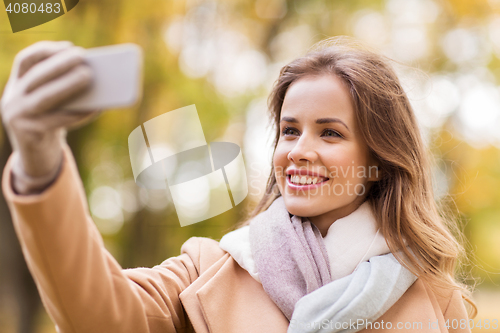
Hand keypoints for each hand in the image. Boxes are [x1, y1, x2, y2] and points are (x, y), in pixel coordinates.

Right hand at [1, 41, 98, 193]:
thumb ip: (63, 90)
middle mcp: (12, 100)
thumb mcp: (50, 104)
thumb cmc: (50, 122)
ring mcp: (18, 118)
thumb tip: (92, 76)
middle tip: (83, 57)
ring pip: (45, 97)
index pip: (25, 61)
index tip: (69, 46)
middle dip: (60, 64)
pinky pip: (60, 121)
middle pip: (36, 77)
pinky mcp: (30, 135)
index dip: (46, 50)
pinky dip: (80, 113)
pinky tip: (97, 107)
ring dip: (68, 84)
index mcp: (16, 86)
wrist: (35, 156)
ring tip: (89, 76)